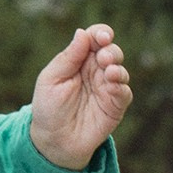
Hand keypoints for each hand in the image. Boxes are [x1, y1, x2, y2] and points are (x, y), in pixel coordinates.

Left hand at [29, 24, 131, 169]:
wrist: (53, 140)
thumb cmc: (48, 108)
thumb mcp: (51, 79)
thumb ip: (68, 57)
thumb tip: (82, 32)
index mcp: (79, 60)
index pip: (95, 39)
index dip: (101, 33)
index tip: (102, 36)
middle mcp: (96, 71)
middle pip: (111, 51)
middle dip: (110, 50)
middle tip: (103, 57)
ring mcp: (107, 88)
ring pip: (120, 70)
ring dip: (117, 67)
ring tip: (108, 70)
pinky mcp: (115, 105)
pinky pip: (124, 92)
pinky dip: (120, 86)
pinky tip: (112, 85)